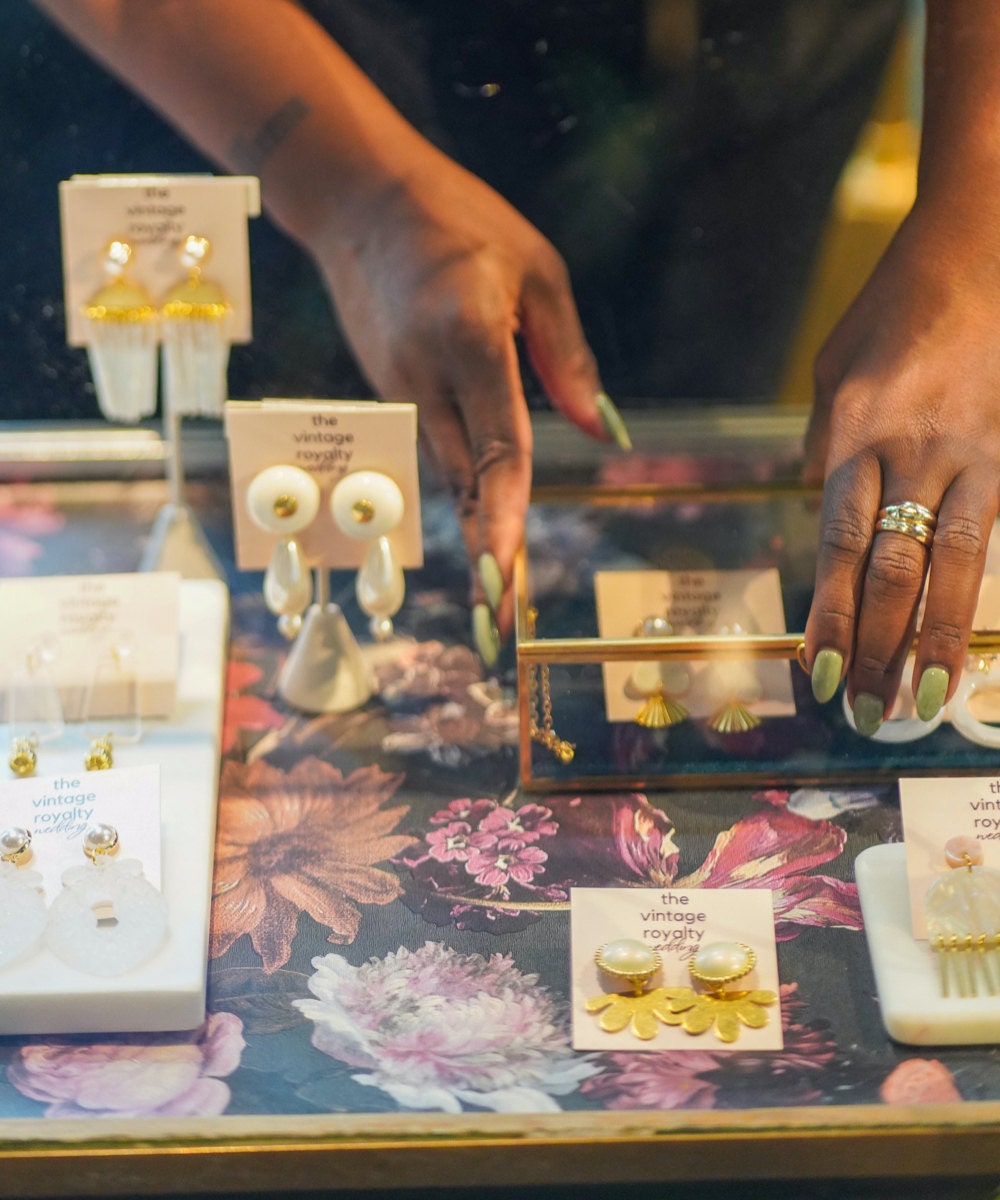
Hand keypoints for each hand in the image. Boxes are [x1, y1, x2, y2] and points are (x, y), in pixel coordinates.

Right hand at [307, 145, 613, 659]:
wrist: (357, 199)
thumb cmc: (459, 220)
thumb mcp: (536, 271)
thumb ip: (566, 357)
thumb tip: (602, 432)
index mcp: (467, 339)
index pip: (494, 444)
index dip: (502, 516)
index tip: (506, 575)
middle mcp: (424, 376)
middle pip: (463, 479)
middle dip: (486, 549)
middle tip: (503, 621)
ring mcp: (398, 387)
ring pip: (449, 470)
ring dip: (477, 528)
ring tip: (503, 593)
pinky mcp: (391, 389)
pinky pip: (437, 445)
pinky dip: (464, 486)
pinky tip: (486, 524)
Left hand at [803, 204, 999, 732]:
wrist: (982, 246)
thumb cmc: (894, 308)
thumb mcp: (833, 370)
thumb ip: (823, 444)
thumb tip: (817, 505)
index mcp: (856, 429)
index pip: (838, 544)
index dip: (830, 615)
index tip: (819, 671)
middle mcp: (915, 448)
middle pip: (893, 569)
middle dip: (877, 647)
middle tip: (865, 711)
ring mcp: (976, 452)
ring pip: (954, 566)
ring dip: (935, 641)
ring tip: (919, 702)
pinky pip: (996, 533)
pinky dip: (978, 591)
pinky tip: (968, 639)